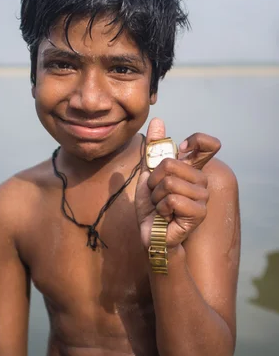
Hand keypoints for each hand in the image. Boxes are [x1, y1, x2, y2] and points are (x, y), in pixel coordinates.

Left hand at [135, 118, 220, 249]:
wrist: (151, 235)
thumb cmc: (152, 207)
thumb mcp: (148, 175)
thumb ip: (153, 149)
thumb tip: (158, 121)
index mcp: (192, 170)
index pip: (207, 145)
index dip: (196, 141)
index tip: (180, 150)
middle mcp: (201, 181)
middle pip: (170, 164)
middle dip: (154, 182)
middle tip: (157, 196)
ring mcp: (202, 197)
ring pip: (169, 183)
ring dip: (156, 197)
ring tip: (161, 207)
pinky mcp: (199, 212)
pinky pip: (172, 199)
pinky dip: (161, 208)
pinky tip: (166, 216)